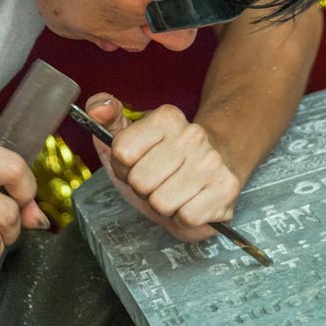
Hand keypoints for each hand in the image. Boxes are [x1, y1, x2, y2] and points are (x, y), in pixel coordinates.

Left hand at [85, 94, 241, 242]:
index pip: (122, 152)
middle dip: (143, 189)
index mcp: (166, 118)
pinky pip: (186, 217)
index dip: (123, 167)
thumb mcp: (128, 137)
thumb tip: (99, 108)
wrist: (215, 168)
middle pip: (140, 181)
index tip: (136, 164)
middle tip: (158, 181)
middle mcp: (192, 135)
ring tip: (174, 192)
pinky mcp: (225, 189)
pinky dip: (183, 217)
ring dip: (164, 205)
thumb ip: (104, 117)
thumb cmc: (164, 158)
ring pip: (161, 203)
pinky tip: (191, 201)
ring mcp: (212, 161)